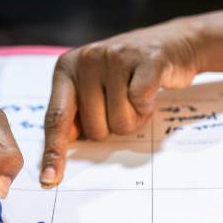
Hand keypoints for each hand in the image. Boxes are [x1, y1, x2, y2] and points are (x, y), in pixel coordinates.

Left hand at [40, 19, 202, 186]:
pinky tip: (150, 92)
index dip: (54, 151)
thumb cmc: (127, 75)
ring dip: (135, 118)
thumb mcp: (93, 88)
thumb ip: (75, 113)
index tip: (50, 179)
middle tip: (124, 102)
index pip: (56, 118)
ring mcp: (115, 57)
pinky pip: (141, 102)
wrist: (172, 43)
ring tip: (137, 96)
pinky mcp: (147, 59)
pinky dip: (148, 107)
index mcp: (66, 69)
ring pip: (120, 121)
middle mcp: (86, 59)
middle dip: (113, 127)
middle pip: (95, 129)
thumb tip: (60, 151)